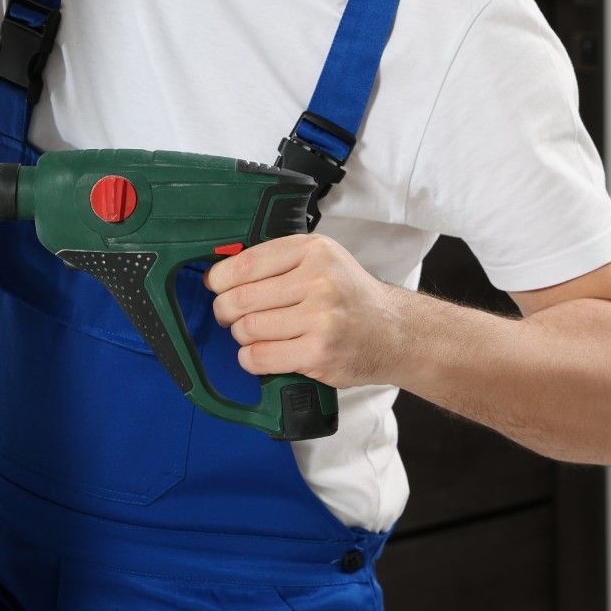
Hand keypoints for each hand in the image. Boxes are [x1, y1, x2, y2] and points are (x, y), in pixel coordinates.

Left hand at [203, 233, 409, 389]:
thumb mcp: (322, 260)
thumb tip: (222, 273)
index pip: (246, 263)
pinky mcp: (319, 352)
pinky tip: (260, 354)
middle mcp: (318, 280)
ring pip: (248, 329)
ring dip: (241, 336)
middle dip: (225, 311)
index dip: (220, 278)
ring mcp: (320, 318)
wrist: (395, 332)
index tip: (215, 285)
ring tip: (253, 335)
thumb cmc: (349, 296)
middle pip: (241, 299)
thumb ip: (278, 261)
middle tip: (229, 316)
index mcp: (313, 251)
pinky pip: (260, 357)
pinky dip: (250, 359)